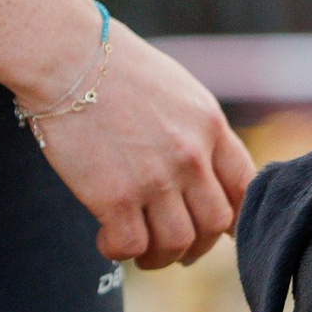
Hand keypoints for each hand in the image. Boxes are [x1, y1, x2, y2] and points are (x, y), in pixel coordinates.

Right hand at [24, 18, 256, 269]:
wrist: (65, 55)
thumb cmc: (112, 67)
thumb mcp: (176, 90)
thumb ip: (196, 130)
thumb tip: (203, 169)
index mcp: (210, 126)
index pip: (245, 189)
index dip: (236, 218)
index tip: (218, 230)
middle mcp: (191, 155)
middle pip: (215, 225)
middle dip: (197, 245)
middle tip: (174, 248)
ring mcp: (155, 178)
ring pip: (178, 244)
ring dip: (160, 257)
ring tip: (141, 251)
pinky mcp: (115, 197)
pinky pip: (132, 246)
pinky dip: (121, 252)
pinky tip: (107, 238)